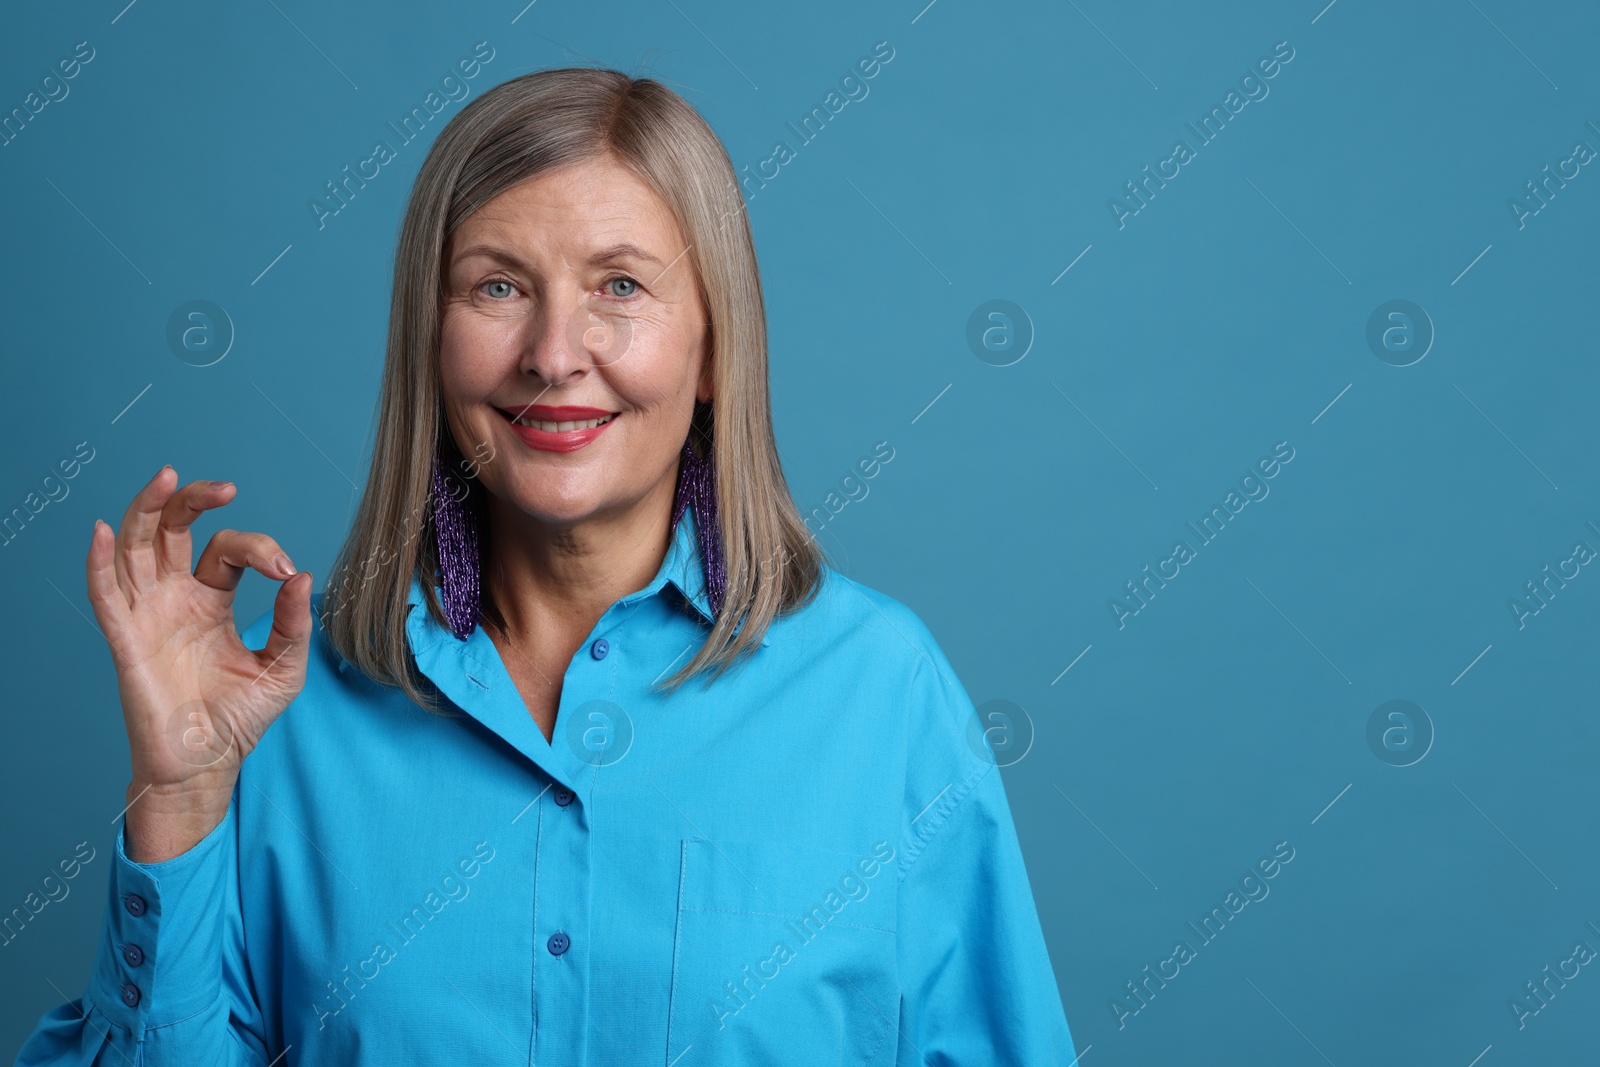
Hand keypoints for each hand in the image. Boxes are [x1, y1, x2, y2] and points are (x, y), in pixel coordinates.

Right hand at [86, 466, 313, 860]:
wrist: (207, 765)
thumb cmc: (240, 719)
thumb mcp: (284, 669)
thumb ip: (293, 624)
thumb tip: (301, 578)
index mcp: (212, 600)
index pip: (228, 550)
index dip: (259, 549)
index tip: (286, 571)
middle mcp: (175, 598)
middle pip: (172, 531)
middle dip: (195, 500)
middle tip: (226, 488)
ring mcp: (148, 615)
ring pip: (135, 547)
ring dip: (147, 509)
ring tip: (168, 478)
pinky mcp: (126, 640)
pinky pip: (105, 594)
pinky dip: (100, 560)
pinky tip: (105, 530)